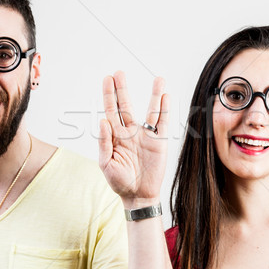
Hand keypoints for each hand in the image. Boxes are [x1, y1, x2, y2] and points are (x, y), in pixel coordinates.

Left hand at [98, 71, 168, 207]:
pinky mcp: (159, 142)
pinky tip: (166, 97)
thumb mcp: (106, 164)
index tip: (107, 79)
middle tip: (119, 72)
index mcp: (115, 136)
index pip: (111, 110)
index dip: (109, 95)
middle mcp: (130, 132)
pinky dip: (165, 110)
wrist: (138, 195)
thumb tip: (103, 122)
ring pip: (150, 111)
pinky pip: (163, 123)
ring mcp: (145, 136)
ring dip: (154, 95)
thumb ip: (105, 143)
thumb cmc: (119, 182)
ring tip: (158, 79)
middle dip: (123, 89)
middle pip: (126, 105)